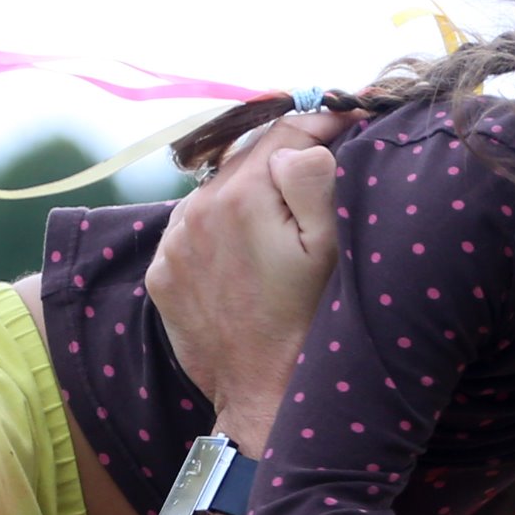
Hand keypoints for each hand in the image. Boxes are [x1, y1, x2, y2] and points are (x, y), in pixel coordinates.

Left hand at [146, 110, 356, 431]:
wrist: (263, 396)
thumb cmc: (309, 324)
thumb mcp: (327, 250)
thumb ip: (313, 183)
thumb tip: (298, 146)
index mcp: (242, 197)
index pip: (284, 131)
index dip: (322, 120)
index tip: (351, 119)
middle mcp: (196, 211)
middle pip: (248, 156)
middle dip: (286, 154)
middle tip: (325, 157)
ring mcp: (174, 243)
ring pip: (218, 189)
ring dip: (250, 189)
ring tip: (284, 213)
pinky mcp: (163, 271)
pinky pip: (193, 226)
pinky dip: (221, 224)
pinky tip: (248, 250)